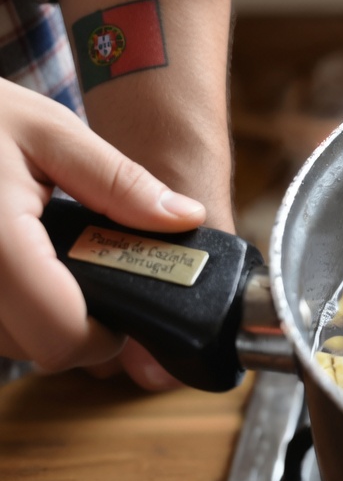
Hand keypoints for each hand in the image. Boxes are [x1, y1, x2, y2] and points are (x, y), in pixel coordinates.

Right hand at [0, 80, 205, 386]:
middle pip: (34, 348)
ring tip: (54, 266)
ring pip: (3, 342)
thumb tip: (185, 219)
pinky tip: (25, 268)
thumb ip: (120, 182)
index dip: (106, 336)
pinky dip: (9, 308)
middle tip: (93, 281)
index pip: (61, 334)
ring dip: (36, 320)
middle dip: (75, 326)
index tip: (124, 312)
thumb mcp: (53, 132)